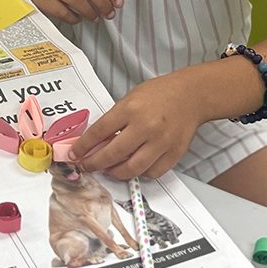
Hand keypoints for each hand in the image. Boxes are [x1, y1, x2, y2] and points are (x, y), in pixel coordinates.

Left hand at [69, 74, 203, 179]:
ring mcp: (161, 142)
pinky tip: (133, 167)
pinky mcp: (174, 153)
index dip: (83, 146)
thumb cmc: (160, 94)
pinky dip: (140, 174)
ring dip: (115, 173)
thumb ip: (115, 119)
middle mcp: (145, 127)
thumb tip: (96, 141)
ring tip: (108, 169)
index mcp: (131, 109)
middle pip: (113, 154)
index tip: (75, 154)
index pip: (100, 132)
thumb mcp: (130, 98)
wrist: (191, 95)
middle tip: (87, 166)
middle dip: (95, 163)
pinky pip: (152, 172)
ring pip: (132, 169)